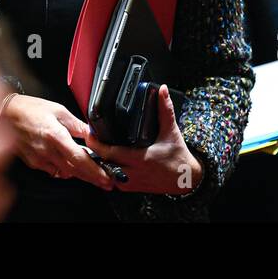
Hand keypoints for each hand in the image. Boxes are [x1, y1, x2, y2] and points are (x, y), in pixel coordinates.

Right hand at [1, 94, 115, 190]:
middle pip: (75, 171)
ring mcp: (39, 159)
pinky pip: (54, 170)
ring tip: (94, 175)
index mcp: (55, 135)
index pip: (79, 158)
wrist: (5, 114)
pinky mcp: (34, 163)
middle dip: (93, 178)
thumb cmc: (30, 109)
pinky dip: (65, 170)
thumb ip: (77, 125)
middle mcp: (47, 150)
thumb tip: (92, 134)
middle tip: (107, 182)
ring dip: (81, 175)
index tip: (107, 176)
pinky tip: (71, 167)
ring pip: (65, 173)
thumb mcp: (58, 110)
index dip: (95, 170)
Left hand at [85, 85, 204, 195]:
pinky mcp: (134, 188)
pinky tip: (108, 162)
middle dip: (94, 154)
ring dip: (101, 164)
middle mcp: (134, 173)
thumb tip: (163, 90)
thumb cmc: (179, 157)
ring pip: (107, 175)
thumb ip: (165, 109)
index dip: (96, 144)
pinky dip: (109, 172)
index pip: (111, 153)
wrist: (187, 179)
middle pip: (104, 165)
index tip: (89, 134)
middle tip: (90, 139)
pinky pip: (114, 182)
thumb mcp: (171, 131)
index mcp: (141, 158)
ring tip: (96, 150)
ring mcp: (133, 183)